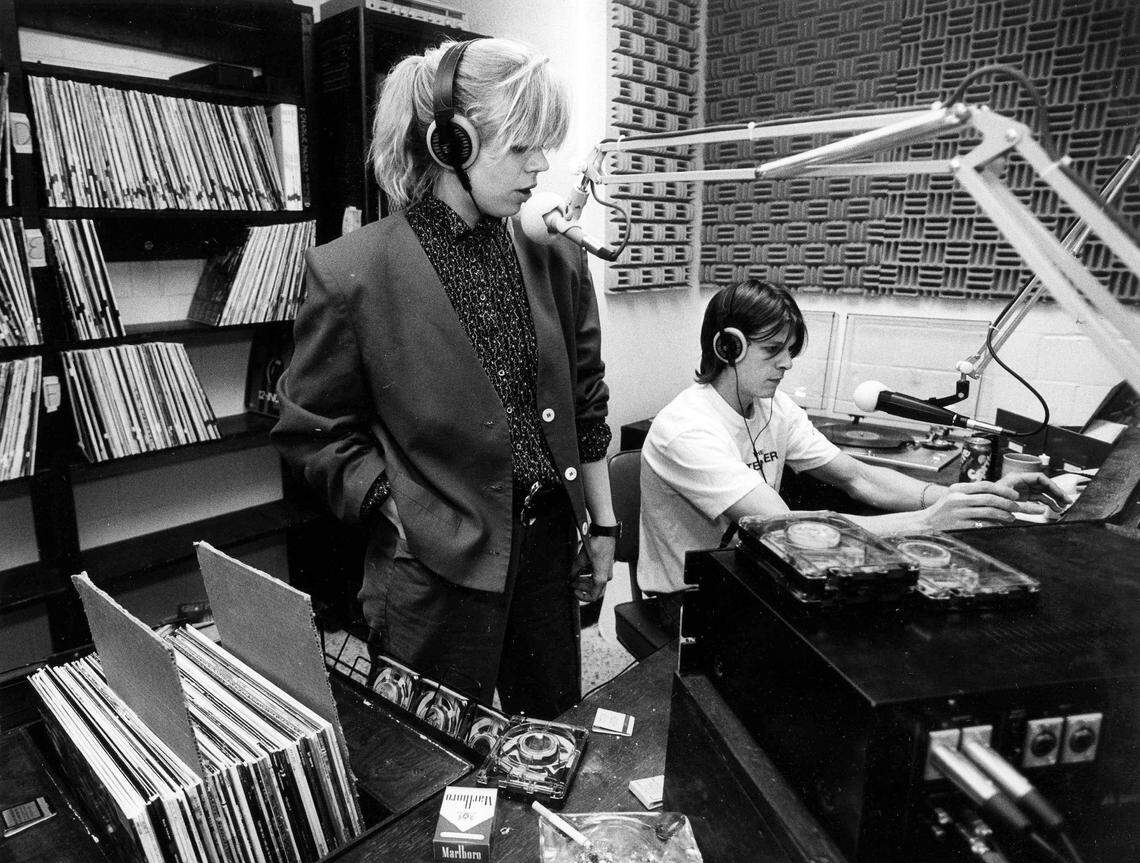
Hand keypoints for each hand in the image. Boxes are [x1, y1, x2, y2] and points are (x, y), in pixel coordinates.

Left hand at [569, 535, 614, 602]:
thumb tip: (570, 578)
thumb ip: (574, 571)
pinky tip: (581, 570)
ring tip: (575, 576)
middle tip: (572, 582)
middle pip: (594, 590)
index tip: (574, 590)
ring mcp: (607, 571)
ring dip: (585, 581)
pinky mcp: (606, 566)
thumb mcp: (580, 559)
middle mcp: (606, 577)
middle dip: (582, 588)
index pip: (593, 597)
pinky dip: (589, 575)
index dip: (582, 597)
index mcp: (601, 578)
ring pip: (595, 583)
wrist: (605, 534)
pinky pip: (597, 576)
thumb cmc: (596, 546)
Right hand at [919, 479, 1052, 530]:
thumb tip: (999, 496)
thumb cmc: (943, 510)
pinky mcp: (958, 525)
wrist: (925, 523)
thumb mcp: (954, 495)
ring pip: (988, 511)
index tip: (1015, 496)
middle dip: (1007, 503)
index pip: (985, 485)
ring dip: (1003, 515)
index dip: (1003, 490)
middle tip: (1018, 508)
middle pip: (989, 498)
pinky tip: (1000, 525)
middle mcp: (957, 498)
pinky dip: (993, 524)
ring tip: (1011, 518)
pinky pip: (981, 524)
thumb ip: (972, 493)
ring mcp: (957, 512)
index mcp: (958, 488)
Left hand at [995, 471, 1071, 511]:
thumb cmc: (992, 500)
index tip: (1060, 494)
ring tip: (1062, 507)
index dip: (1052, 485)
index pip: (1040, 478)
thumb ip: (1026, 507)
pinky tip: (1054, 508)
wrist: (983, 506)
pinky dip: (1047, 503)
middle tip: (1067, 501)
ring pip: (1043, 492)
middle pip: (1044, 485)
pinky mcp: (1023, 497)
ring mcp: (1023, 489)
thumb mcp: (1009, 504)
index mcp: (1018, 478)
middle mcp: (1022, 482)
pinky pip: (1038, 498)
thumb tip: (1043, 510)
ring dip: (1053, 499)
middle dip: (1056, 493)